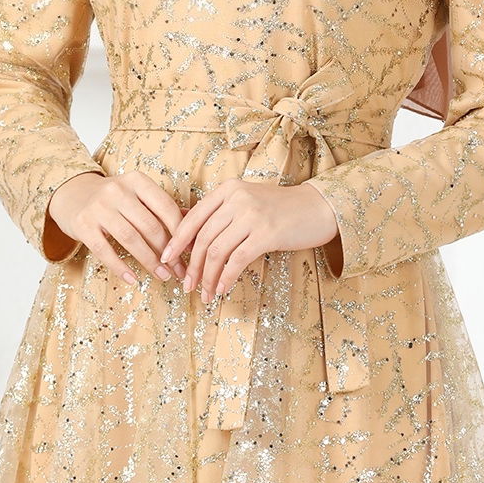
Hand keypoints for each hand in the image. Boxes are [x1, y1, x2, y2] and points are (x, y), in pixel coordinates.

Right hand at [48, 170, 187, 284]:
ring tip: (163, 276)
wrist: (72, 194)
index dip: (180, 232)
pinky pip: (104, 250)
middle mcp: (117, 190)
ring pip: (131, 238)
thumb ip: (162, 207)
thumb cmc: (113, 199)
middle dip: (168, 252)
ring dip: (150, 261)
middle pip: (150, 225)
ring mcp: (98, 207)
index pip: (165, 207)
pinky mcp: (82, 225)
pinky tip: (133, 279)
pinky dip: (120, 267)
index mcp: (136, 181)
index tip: (190, 252)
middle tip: (178, 270)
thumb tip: (195, 224)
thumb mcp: (137, 194)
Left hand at [158, 179, 340, 302]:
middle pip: (203, 238)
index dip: (176, 240)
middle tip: (186, 286)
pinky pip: (237, 260)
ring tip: (204, 293)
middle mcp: (237, 199)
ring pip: (217, 251)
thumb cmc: (279, 208)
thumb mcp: (244, 201)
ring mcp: (252, 215)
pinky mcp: (267, 233)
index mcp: (227, 189)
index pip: (193, 217)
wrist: (317, 208)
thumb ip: (216, 211)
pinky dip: (226, 277)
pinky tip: (221, 289)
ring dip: (207, 277)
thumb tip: (181, 222)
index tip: (165, 259)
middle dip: (191, 266)